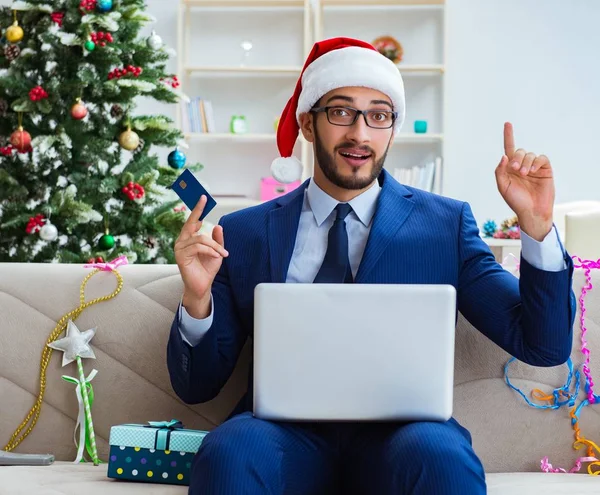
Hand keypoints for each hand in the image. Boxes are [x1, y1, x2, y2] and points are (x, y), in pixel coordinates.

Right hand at [174, 195, 227, 314]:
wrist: (202, 286)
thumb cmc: (207, 269)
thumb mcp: (216, 251)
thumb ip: (217, 239)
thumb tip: (217, 225)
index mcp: (189, 238)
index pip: (192, 221)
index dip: (197, 209)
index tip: (203, 197)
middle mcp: (182, 241)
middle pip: (191, 223)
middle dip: (198, 210)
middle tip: (204, 199)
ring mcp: (179, 248)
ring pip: (200, 238)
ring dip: (214, 245)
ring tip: (222, 253)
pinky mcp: (180, 256)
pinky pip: (198, 247)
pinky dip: (210, 250)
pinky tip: (216, 256)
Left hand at [495, 122, 554, 240]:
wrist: (532, 211)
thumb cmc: (516, 201)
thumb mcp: (503, 187)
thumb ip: (500, 171)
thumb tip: (504, 156)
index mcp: (510, 169)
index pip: (508, 149)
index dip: (508, 136)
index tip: (507, 124)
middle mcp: (522, 165)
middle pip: (518, 151)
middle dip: (516, 158)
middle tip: (515, 169)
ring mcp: (534, 167)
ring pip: (529, 154)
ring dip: (526, 162)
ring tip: (525, 174)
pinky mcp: (545, 170)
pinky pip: (541, 158)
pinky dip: (536, 161)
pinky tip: (533, 170)